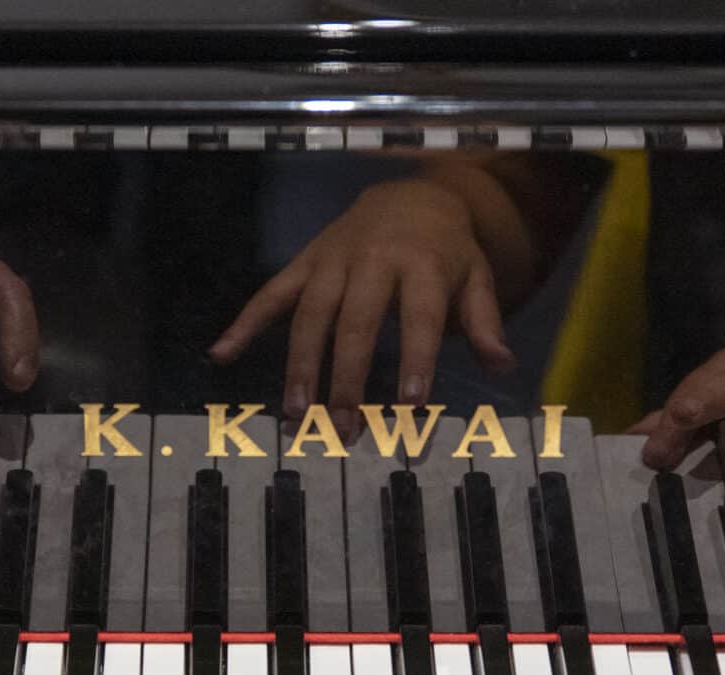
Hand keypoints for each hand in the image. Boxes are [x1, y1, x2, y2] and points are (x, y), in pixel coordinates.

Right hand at [208, 178, 515, 429]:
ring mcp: (332, 261)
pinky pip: (270, 294)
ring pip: (311, 315)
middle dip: (347, 378)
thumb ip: (484, 323)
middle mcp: (374, 260)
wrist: (408, 196)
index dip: (417, 359)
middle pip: (356, 323)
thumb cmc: (446, 252)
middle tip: (344, 428)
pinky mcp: (305, 263)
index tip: (411, 405)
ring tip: (296, 414)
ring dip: (301, 366)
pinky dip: (244, 322)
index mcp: (423, 264)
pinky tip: (222, 354)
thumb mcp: (475, 278)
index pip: (420, 316)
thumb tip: (502, 365)